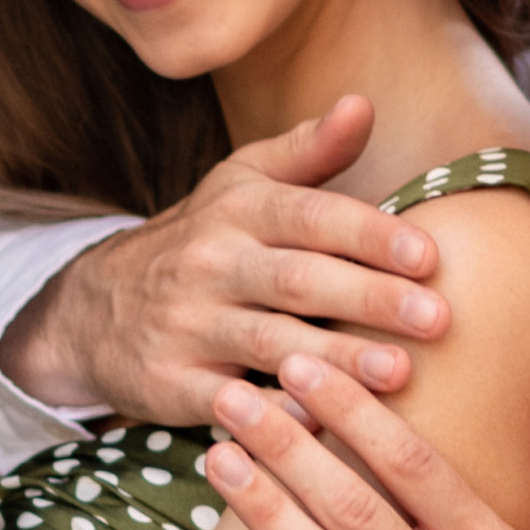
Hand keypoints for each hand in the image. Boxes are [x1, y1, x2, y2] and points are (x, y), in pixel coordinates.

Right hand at [0, 95, 451, 426]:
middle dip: (369, 297)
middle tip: (438, 317)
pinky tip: (326, 424)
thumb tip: (365, 104)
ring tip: (399, 372)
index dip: (369, 234)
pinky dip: (275, 414)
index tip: (429, 256)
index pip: (310, 215)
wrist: (90, 310)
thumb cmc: (197, 243)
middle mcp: (212, 263)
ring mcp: (188, 325)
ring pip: (270, 341)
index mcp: (237, 211)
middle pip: (297, 278)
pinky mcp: (171, 382)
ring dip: (336, 358)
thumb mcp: (238, 185)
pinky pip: (228, 402)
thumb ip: (308, 151)